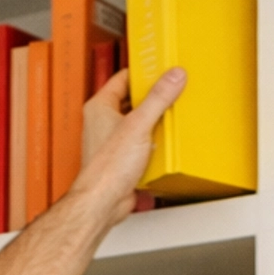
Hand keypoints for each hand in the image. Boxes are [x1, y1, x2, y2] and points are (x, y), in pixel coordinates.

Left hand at [73, 66, 186, 233]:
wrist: (103, 203)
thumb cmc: (107, 168)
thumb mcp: (139, 125)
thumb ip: (158, 98)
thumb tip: (173, 76)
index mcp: (100, 106)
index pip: (124, 78)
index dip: (143, 74)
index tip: (161, 71)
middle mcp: (103, 122)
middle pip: (133, 101)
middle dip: (152, 100)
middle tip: (170, 94)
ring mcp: (112, 142)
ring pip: (137, 124)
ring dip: (154, 124)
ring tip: (169, 119)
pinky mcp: (121, 160)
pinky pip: (140, 145)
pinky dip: (152, 144)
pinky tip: (163, 145)